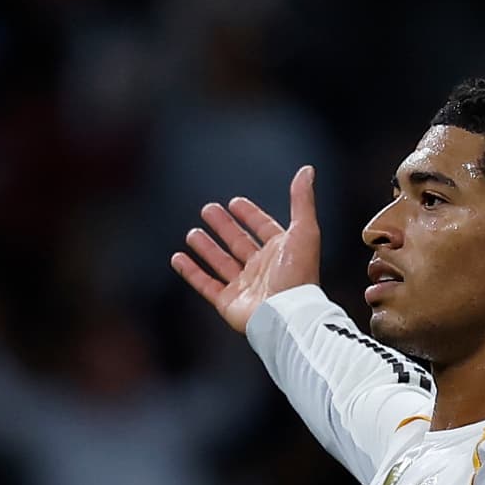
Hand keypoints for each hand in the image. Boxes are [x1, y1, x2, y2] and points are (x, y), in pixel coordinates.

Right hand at [170, 166, 323, 334]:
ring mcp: (245, 287)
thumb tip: (307, 169)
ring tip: (192, 233)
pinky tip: (178, 258)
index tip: (235, 202)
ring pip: (221, 263)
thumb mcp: (304, 231)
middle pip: (239, 243)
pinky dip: (191, 271)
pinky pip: (206, 284)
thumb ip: (302, 200)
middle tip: (208, 210)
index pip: (263, 228)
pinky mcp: (228, 303)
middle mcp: (262, 269)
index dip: (251, 215)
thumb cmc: (298, 275)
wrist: (287, 315)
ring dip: (207, 248)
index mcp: (281, 252)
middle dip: (224, 227)